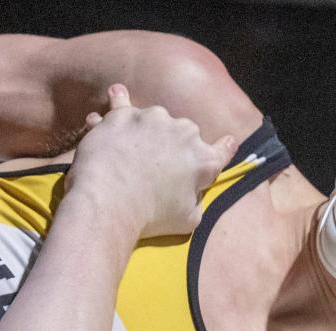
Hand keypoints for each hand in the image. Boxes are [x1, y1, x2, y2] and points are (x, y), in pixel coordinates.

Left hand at [65, 84, 236, 238]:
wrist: (109, 201)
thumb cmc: (151, 216)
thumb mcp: (188, 221)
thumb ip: (195, 201)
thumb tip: (192, 191)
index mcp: (203, 160)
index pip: (223, 151)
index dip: (225, 148)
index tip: (227, 143)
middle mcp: (183, 132)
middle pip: (186, 134)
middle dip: (175, 146)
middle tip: (157, 167)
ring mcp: (152, 118)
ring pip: (153, 119)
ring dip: (144, 130)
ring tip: (128, 148)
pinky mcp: (123, 113)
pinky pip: (120, 103)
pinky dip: (116, 108)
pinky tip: (108, 110)